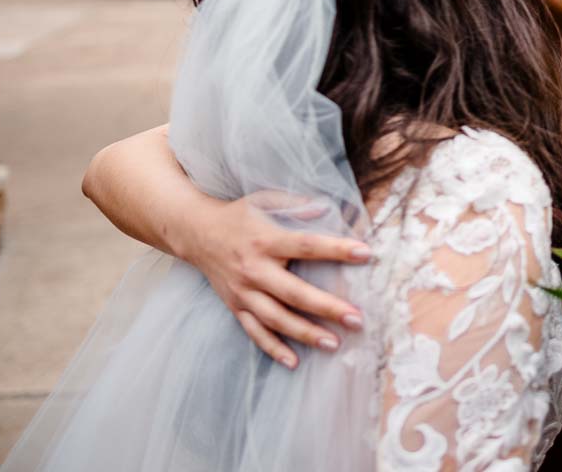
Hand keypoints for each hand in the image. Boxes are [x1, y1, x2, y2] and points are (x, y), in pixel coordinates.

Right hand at [183, 192, 371, 368]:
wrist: (195, 232)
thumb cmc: (239, 215)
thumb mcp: (264, 199)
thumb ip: (295, 204)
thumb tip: (325, 208)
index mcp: (266, 240)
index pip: (307, 245)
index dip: (336, 249)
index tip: (366, 254)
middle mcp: (254, 269)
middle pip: (294, 293)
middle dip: (327, 307)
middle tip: (357, 319)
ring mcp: (243, 292)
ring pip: (276, 319)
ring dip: (305, 333)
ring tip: (334, 344)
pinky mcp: (235, 306)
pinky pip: (254, 332)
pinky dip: (273, 348)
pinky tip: (294, 362)